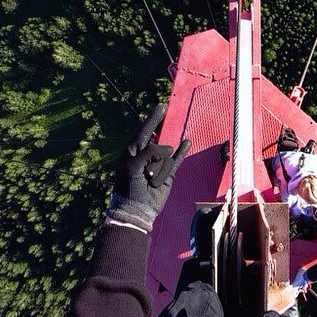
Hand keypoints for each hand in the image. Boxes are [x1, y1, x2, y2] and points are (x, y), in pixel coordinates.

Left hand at [106, 104, 190, 231]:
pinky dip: (182, 151)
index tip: (161, 107)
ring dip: (162, 166)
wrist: (136, 209)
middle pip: (156, 138)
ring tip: (151, 179)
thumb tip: (168, 148)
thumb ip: (149, 152)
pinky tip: (187, 142)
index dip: (152, 119)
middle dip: (159, 129)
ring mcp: (158, 164)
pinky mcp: (168, 173)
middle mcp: (146, 155)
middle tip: (165, 110)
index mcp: (132, 152)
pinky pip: (177, 159)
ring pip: (166, 154)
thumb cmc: (129, 187)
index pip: (144, 131)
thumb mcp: (133, 166)